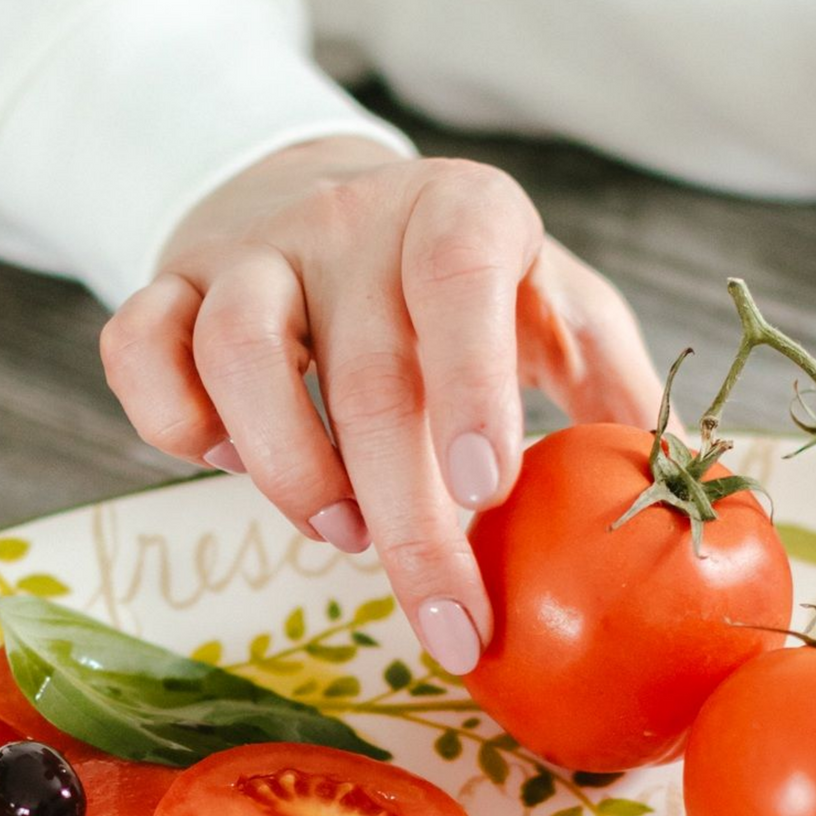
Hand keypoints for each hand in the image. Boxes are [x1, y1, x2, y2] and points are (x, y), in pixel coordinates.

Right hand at [100, 139, 663, 672]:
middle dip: (405, 522)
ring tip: (339, 528)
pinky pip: (136, 353)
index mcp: (458, 215)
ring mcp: (248, 253)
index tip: (487, 489)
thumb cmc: (456, 281)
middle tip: (446, 621)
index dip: (471, 380)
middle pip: (362, 375)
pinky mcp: (168, 285)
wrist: (319, 193)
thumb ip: (608, 383)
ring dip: (290, 471)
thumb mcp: (552, 304)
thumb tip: (678, 487)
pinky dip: (172, 427)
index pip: (458, 279)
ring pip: (236, 354)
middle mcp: (349, 221)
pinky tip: (235, 464)